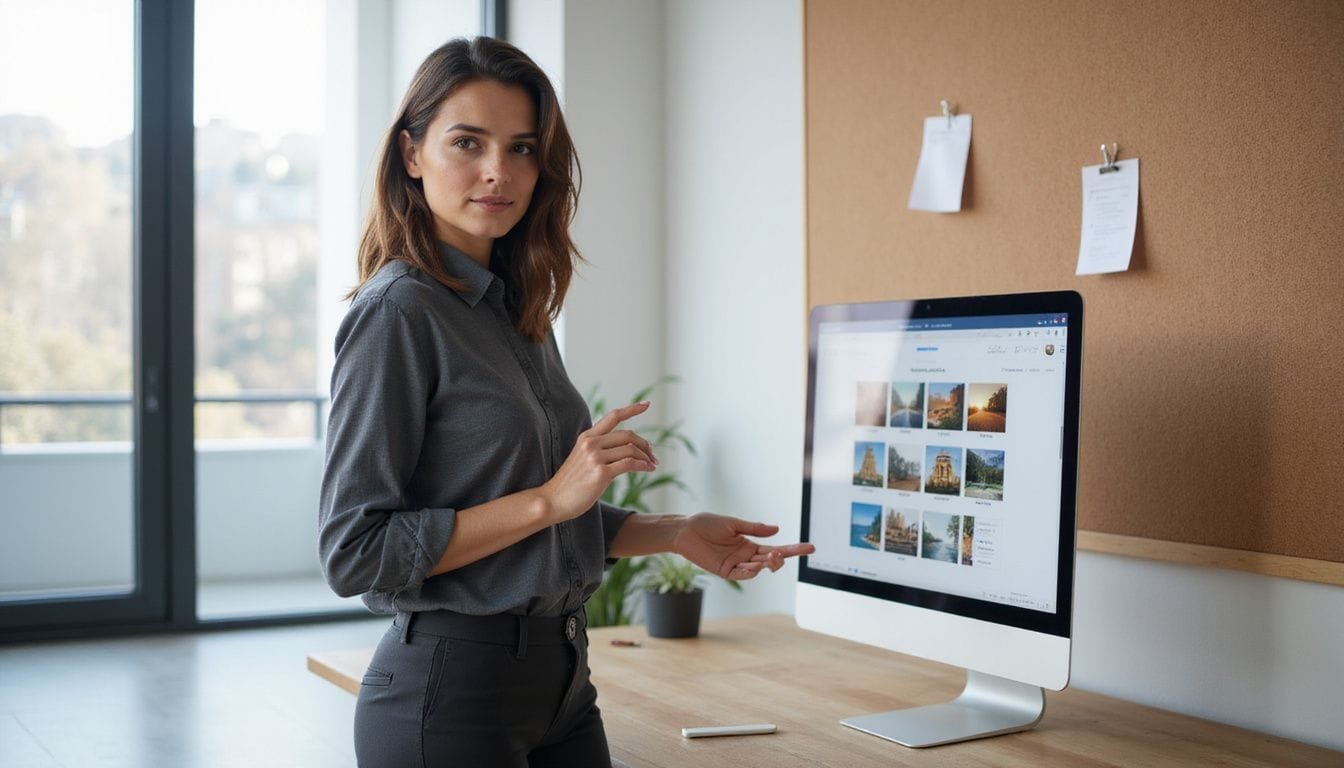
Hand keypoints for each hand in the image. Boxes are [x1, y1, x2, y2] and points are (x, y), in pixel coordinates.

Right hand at [539, 401, 657, 521]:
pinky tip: (648, 469)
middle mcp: (591, 443)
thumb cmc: (569, 484)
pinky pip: (629, 464)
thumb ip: (598, 450)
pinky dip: (643, 465)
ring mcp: (595, 457)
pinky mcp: (601, 473)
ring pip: (630, 449)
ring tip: (652, 465)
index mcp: (586, 437)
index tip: (647, 404)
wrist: (553, 501)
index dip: (632, 409)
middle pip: (627, 435)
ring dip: (646, 457)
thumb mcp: (581, 458)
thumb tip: (624, 451)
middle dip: (644, 444)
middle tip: (653, 455)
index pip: (613, 416)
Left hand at [672, 513, 814, 579]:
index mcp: (750, 544)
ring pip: (759, 569)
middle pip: (771, 560)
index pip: (776, 547)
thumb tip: (777, 530)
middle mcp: (746, 556)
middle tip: (784, 554)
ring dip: (767, 565)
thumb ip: (754, 528)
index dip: (793, 549)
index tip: (811, 548)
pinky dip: (751, 572)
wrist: (685, 530)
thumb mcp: (733, 524)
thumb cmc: (707, 524)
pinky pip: (742, 574)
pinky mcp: (725, 571)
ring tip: (772, 557)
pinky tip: (756, 566)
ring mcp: (736, 564)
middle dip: (781, 558)